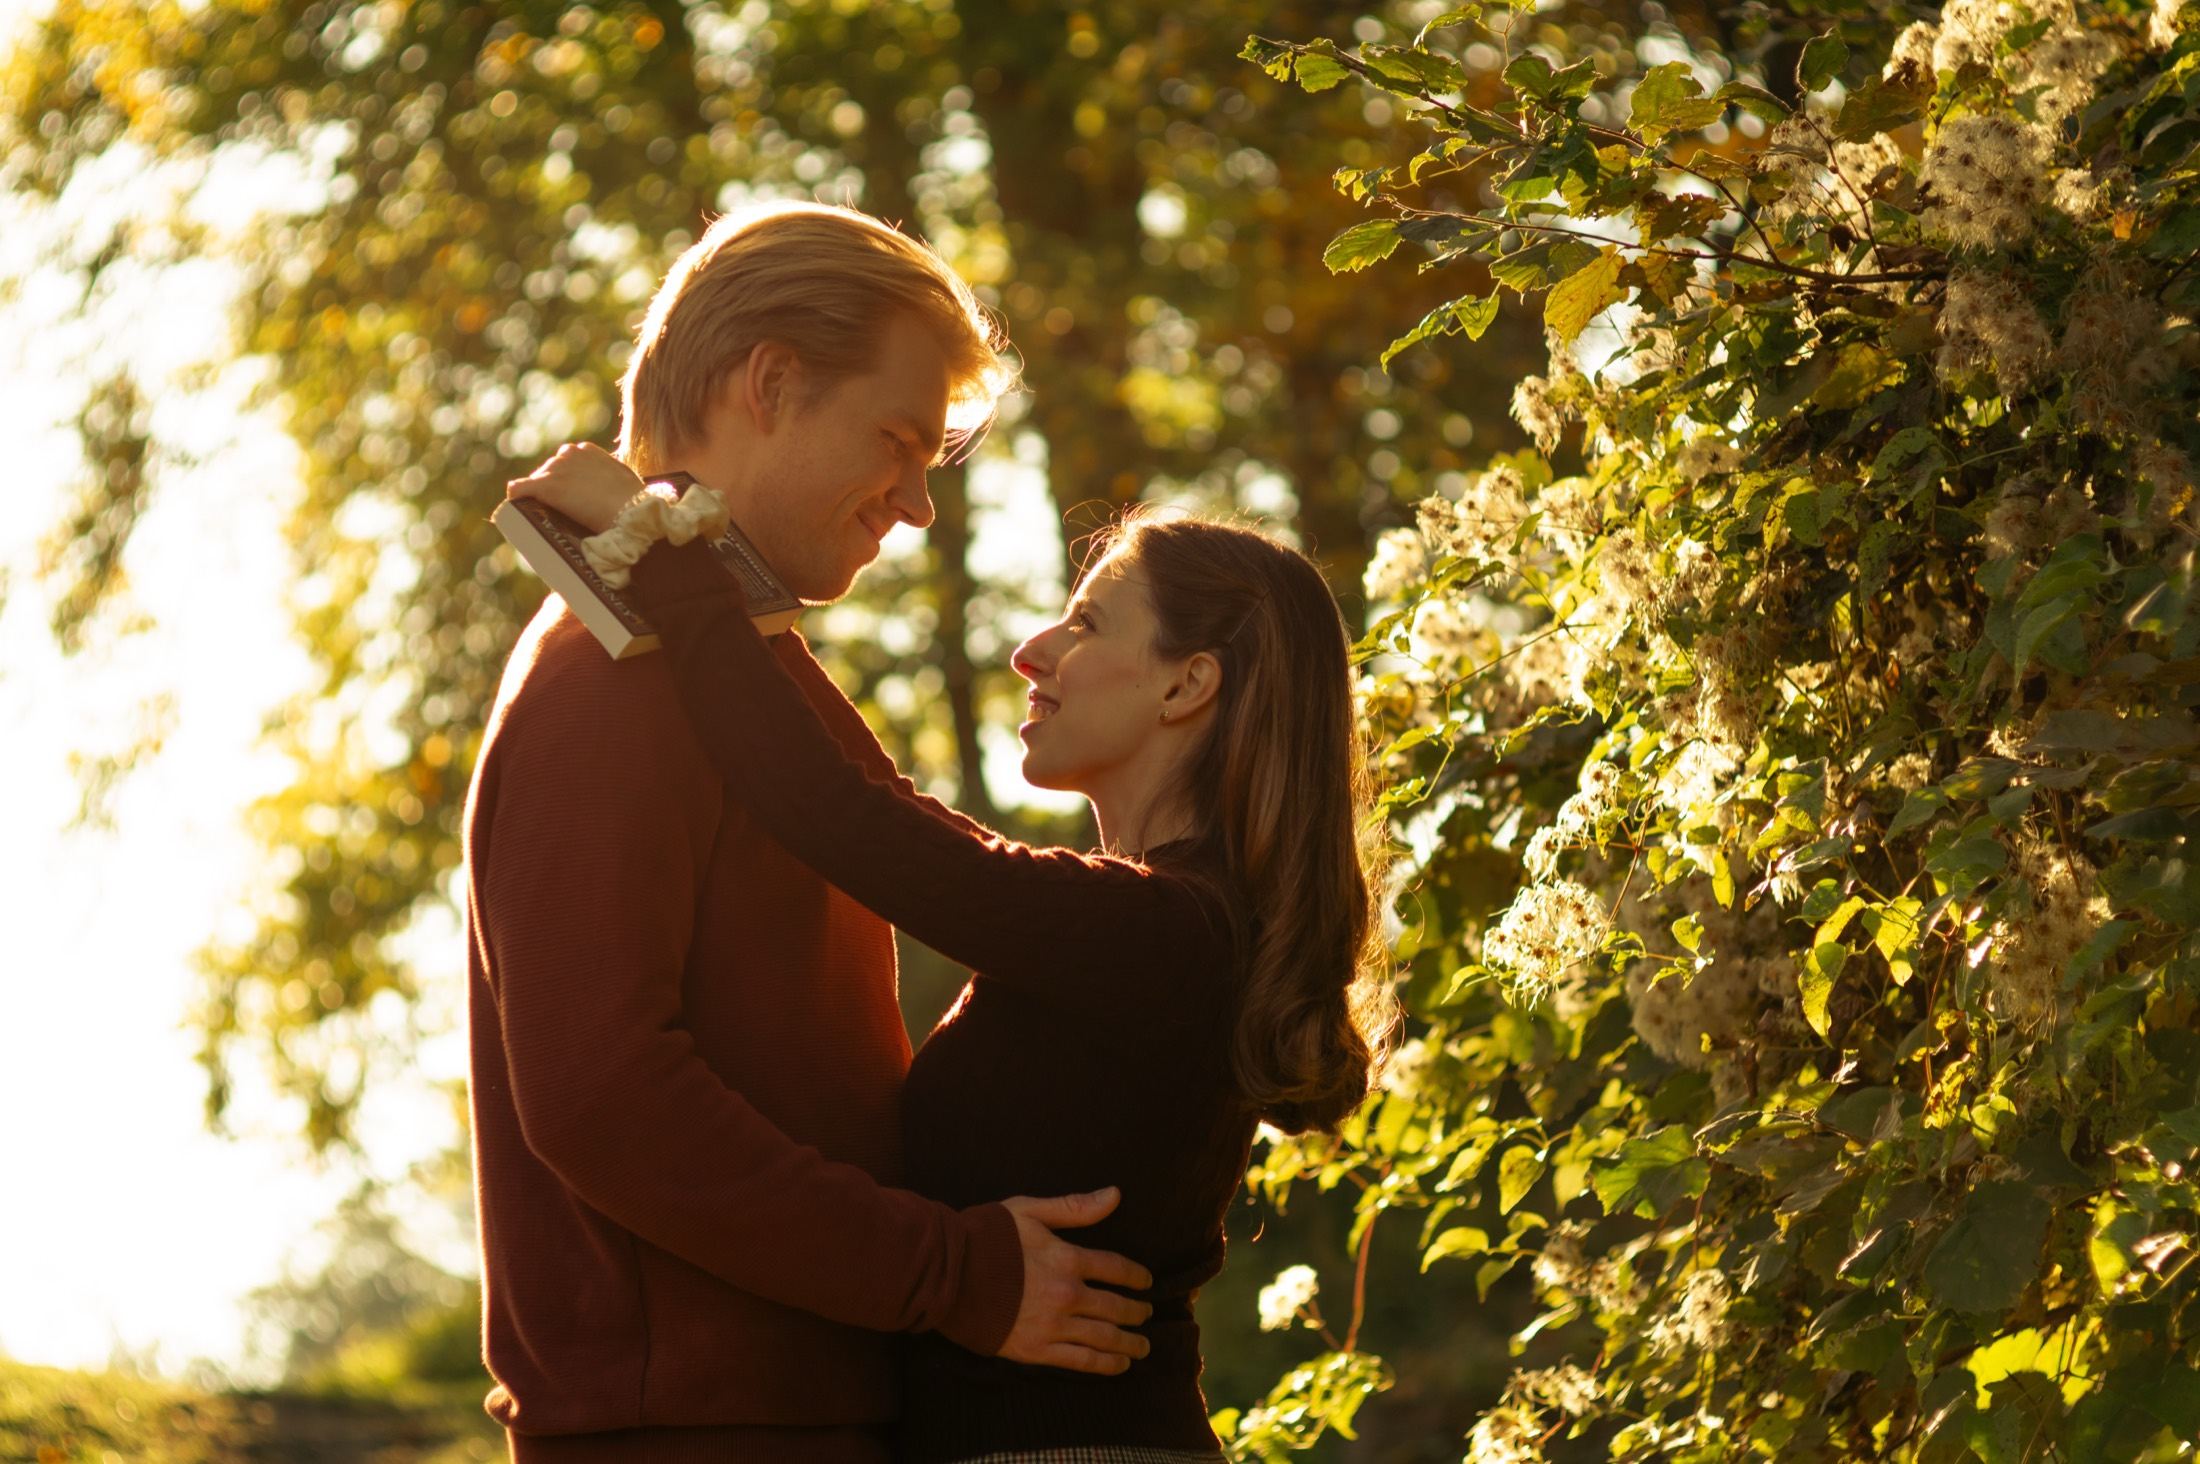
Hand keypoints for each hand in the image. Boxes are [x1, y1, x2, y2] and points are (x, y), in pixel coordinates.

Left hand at [505, 442, 646, 534]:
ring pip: (537, 480)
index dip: (569, 480)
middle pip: (550, 470)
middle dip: (555, 486)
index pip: (567, 462)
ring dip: (540, 493)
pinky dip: (516, 497)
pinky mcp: (544, 486)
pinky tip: (517, 506)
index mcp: (587, 451)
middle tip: (565, 509)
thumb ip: (611, 478)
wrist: (629, 511)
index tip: (574, 496)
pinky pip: (518, 489)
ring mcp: (555, 469)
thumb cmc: (633, 500)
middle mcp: (568, 453)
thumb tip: (611, 490)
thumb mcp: (623, 480)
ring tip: (548, 512)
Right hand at [995, 1188, 1155, 1375]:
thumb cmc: (986, 1237)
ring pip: (1104, 1338)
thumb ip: (1075, 1207)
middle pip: (1116, 1307)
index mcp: (1067, 1259)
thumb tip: (1115, 1195)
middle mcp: (1067, 1295)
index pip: (1116, 1268)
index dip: (1137, 1276)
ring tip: (1142, 1347)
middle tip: (1148, 1314)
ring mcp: (1053, 1325)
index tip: (1147, 1281)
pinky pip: (1080, 1361)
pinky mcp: (1036, 1350)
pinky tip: (1119, 1365)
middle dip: (1137, 1312)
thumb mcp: (1030, 1210)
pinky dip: (1105, 1365)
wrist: (947, 1275)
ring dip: (1129, 1343)